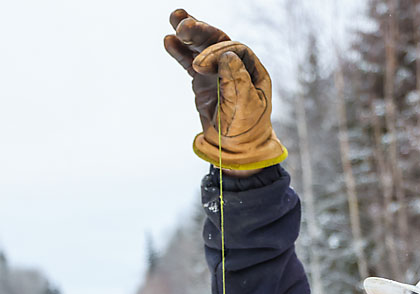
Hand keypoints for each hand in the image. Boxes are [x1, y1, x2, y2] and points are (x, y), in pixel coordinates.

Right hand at [164, 9, 286, 170]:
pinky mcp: (202, 80)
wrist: (234, 150)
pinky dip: (179, 52)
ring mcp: (217, 71)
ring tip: (174, 18)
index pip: (233, 51)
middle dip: (200, 32)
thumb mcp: (245, 107)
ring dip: (189, 33)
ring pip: (202, 48)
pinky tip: (168, 41)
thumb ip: (237, 80)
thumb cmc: (246, 129)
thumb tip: (226, 55)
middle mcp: (234, 66)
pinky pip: (190, 62)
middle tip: (183, 24)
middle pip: (217, 41)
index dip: (216, 53)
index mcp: (251, 69)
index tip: (200, 66)